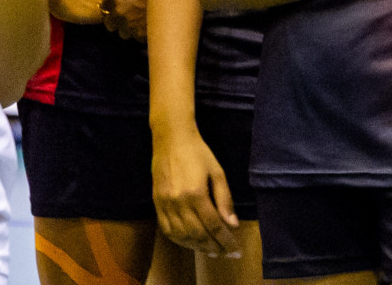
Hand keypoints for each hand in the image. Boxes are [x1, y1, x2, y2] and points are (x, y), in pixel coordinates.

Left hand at [100, 0, 148, 40]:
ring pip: (123, 33)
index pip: (104, 8)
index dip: (111, 9)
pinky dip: (142, 34)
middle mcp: (118, 12)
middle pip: (110, 24)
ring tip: (142, 20)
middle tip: (130, 16)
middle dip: (118, 22)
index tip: (119, 7)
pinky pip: (137, 38)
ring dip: (129, 29)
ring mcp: (128, 25)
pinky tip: (150, 25)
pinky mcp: (139, 35)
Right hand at [152, 124, 240, 256]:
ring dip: (198, 247)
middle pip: (198, 235)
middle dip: (214, 247)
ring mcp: (164, 205)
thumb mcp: (217, 172)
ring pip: (182, 236)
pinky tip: (191, 242)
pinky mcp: (156, 204)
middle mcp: (178, 202)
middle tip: (226, 253)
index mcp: (196, 194)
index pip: (213, 226)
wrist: (171, 139)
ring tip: (211, 250)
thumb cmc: (198, 153)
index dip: (226, 241)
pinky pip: (167, 230)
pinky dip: (180, 240)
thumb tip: (233, 225)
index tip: (236, 250)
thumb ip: (225, 199)